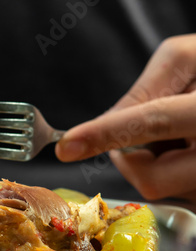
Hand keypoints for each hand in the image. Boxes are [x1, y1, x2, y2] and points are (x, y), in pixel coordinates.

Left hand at [56, 34, 195, 200]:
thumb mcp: (186, 58)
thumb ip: (146, 88)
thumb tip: (107, 122)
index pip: (150, 123)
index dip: (104, 134)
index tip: (66, 146)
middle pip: (149, 177)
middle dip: (130, 156)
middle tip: (147, 127)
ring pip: (158, 186)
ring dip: (153, 161)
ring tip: (181, 133)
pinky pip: (172, 192)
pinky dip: (167, 170)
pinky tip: (187, 147)